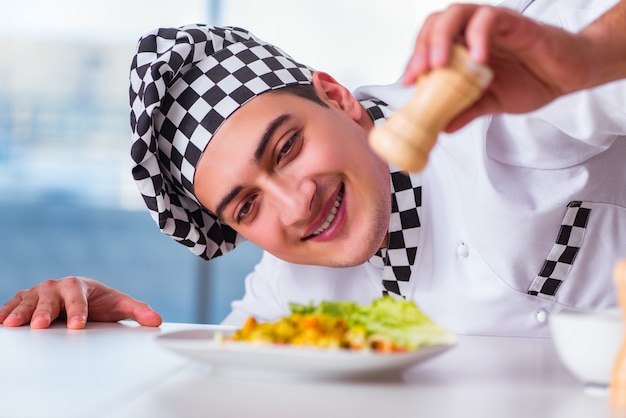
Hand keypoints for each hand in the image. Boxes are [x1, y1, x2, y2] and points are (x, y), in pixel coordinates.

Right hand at [0, 277, 161, 328]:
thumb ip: (137, 311)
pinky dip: (6, 310)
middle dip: (47, 312)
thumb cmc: (99, 301)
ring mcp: (40, 292)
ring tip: (15, 324)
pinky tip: (1, 321)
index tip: (79, 324)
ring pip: (29, 301)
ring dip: (22, 312)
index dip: (79, 311)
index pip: (79, 299)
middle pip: (51, 299)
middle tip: (44, 324)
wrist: (82, 294)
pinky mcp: (26, 299)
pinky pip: (14, 303)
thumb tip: (156, 320)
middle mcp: (57, 287)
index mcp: (79, 286)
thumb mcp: (118, 305)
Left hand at [402, 4, 595, 130]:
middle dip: (421, 47)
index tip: (407, 81)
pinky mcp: (515, 24)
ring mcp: (493, 25)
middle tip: (418, 73)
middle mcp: (474, 32)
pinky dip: (478, 36)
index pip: (430, 43)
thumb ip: (466, 110)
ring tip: (439, 64)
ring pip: (458, 12)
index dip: (414, 59)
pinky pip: (490, 19)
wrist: (569, 75)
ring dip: (442, 37)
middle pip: (437, 23)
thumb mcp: (491, 103)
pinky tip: (477, 60)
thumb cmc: (532, 80)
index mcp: (464, 48)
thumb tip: (443, 127)